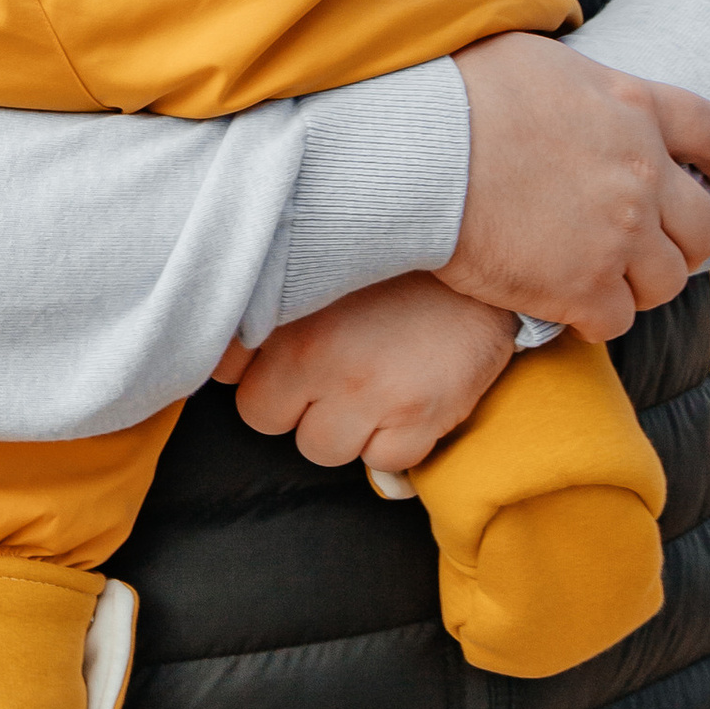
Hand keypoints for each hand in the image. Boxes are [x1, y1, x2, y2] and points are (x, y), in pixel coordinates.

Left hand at [214, 275, 517, 474]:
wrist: (481, 245)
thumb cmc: (394, 257)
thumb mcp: (320, 263)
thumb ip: (268, 301)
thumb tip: (227, 359)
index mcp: (287, 316)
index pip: (227, 375)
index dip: (254, 368)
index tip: (277, 355)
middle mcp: (320, 357)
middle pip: (263, 419)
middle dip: (288, 402)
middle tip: (326, 370)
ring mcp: (370, 393)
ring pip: (319, 449)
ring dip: (339, 427)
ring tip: (368, 383)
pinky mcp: (421, 418)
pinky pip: (383, 463)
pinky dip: (393, 443)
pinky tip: (405, 401)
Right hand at [442, 32, 709, 337]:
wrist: (416, 146)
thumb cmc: (453, 90)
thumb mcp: (536, 57)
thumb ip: (579, 82)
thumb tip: (573, 91)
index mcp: (634, 108)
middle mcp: (643, 174)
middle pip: (702, 228)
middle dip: (681, 244)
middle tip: (648, 252)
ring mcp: (618, 234)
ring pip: (665, 283)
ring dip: (637, 285)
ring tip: (598, 283)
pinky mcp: (580, 287)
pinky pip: (615, 321)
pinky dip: (595, 319)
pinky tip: (564, 308)